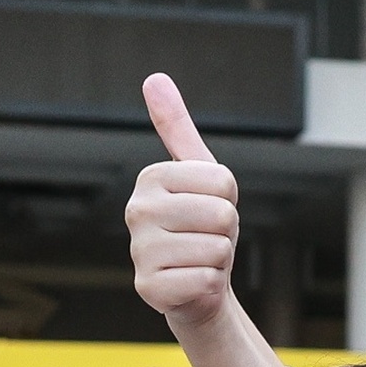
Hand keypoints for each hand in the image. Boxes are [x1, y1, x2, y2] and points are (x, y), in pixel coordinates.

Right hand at [125, 77, 243, 333]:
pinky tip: (191, 282)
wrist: (195, 285)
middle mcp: (136, 211)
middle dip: (226, 231)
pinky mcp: (148, 288)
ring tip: (198, 259)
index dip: (228, 199)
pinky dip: (210, 284)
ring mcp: (139, 252)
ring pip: (217, 249)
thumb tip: (154, 78)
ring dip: (218, 259)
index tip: (208, 208)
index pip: (223, 182)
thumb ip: (177, 127)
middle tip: (205, 237)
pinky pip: (207, 279)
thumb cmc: (200, 226)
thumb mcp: (197, 173)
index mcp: (150, 177)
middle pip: (222, 215)